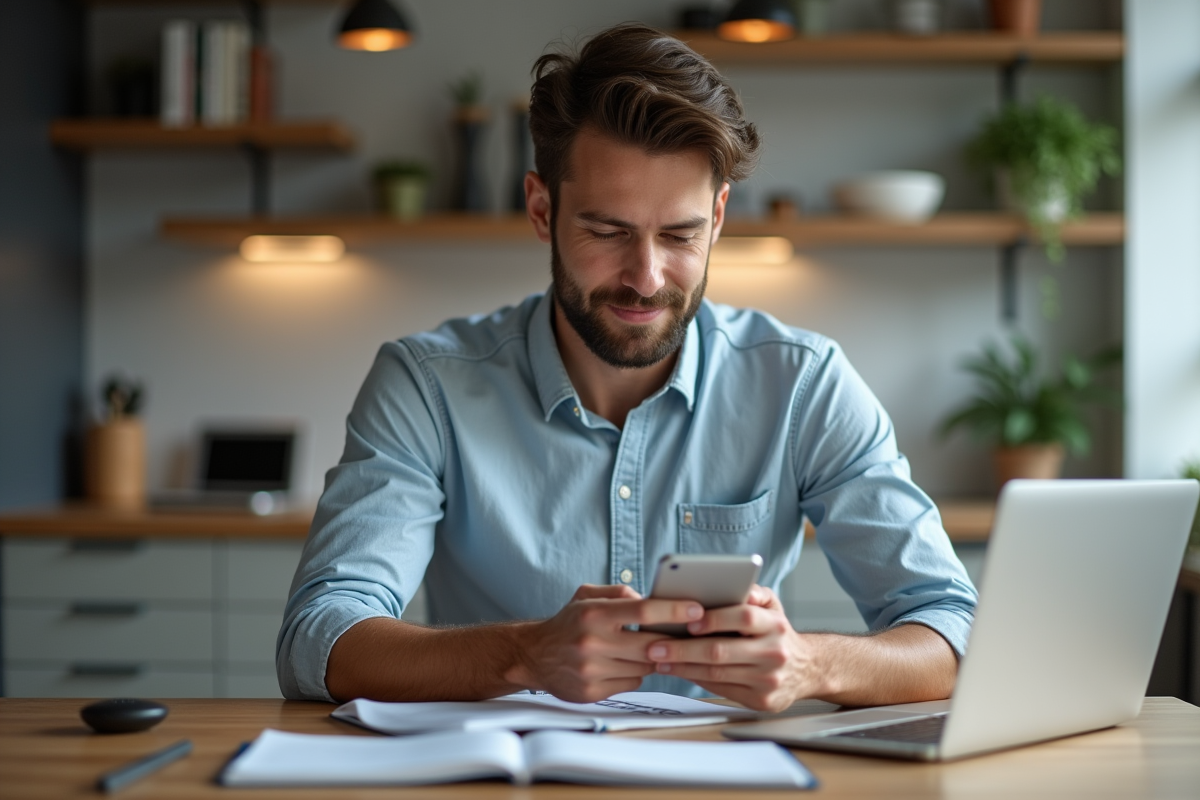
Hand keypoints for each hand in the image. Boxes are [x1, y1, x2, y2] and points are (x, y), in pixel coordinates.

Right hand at [507, 584, 703, 703]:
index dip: (675, 610)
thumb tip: (651, 599)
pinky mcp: (592, 692)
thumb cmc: (568, 622)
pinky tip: (623, 665)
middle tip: (689, 635)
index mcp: (593, 614)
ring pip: (644, 666)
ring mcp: (591, 671)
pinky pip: (632, 683)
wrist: (533, 656)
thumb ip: (619, 592)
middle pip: (650, 644)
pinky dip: (635, 674)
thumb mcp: (586, 595)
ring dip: (652, 658)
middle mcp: (592, 643)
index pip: (643, 611)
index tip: (699, 609)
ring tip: (646, 648)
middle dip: (672, 640)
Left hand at [645, 585, 825, 711]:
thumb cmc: (779, 633)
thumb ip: (753, 592)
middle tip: (655, 646)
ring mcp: (768, 680)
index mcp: (776, 624)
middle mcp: (774, 653)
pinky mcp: (761, 700)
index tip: (687, 621)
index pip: (744, 617)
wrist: (809, 669)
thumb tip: (735, 584)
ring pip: (716, 673)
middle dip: (683, 649)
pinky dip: (696, 679)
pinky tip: (679, 671)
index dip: (715, 619)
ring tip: (659, 660)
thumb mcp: (773, 606)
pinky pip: (721, 689)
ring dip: (683, 667)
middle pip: (721, 651)